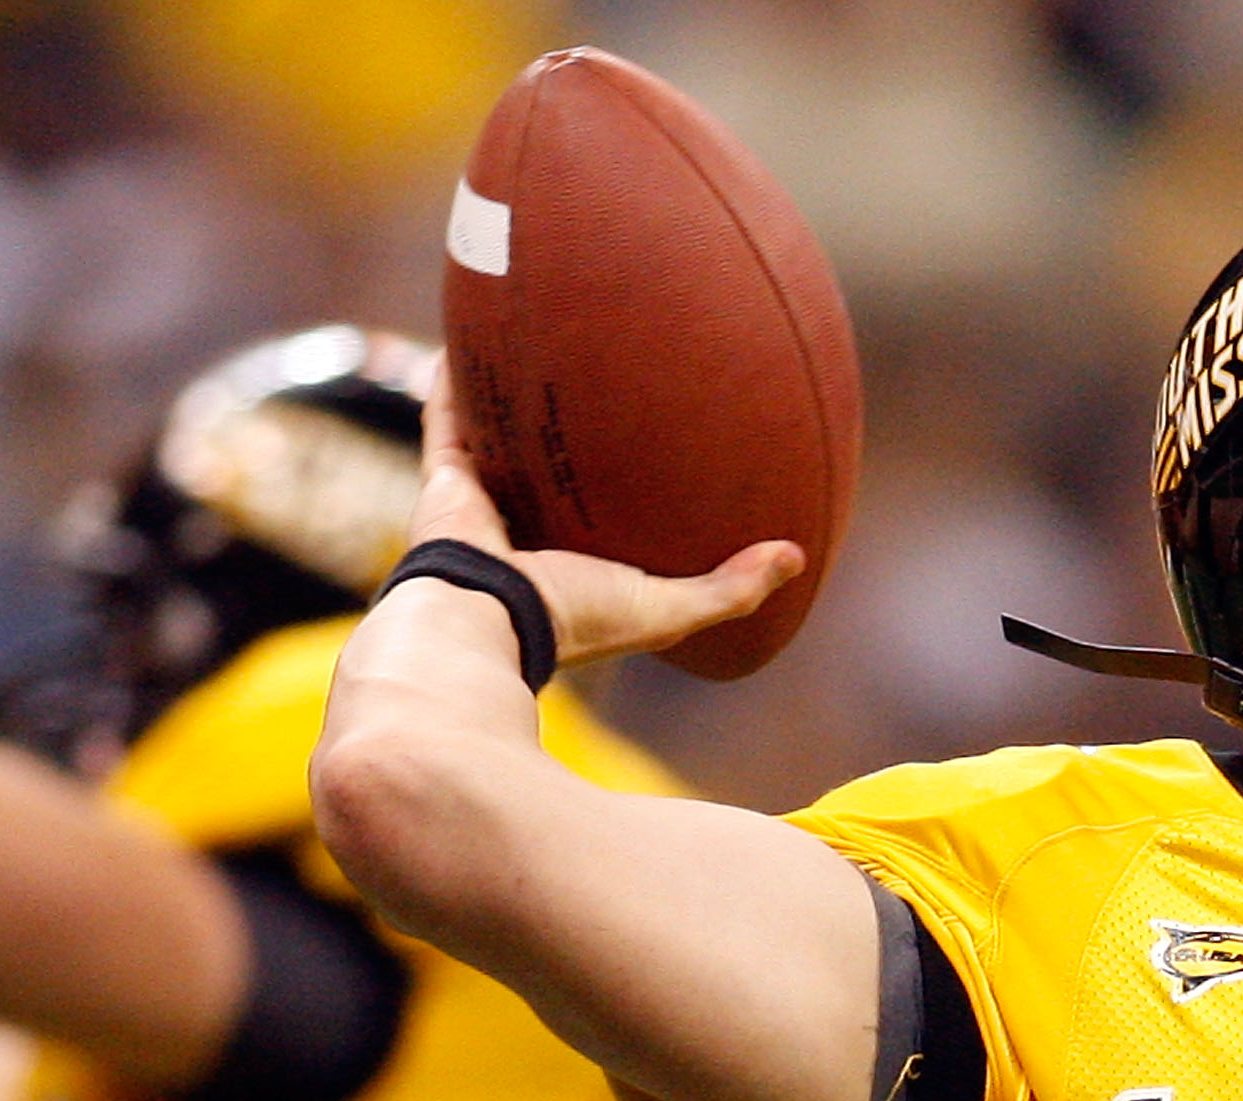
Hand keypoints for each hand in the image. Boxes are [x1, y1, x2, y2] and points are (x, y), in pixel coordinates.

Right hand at [405, 358, 802, 668]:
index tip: (667, 446)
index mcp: (576, 561)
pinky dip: (452, 384)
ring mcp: (485, 503)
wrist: (488, 619)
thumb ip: (731, 588)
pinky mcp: (445, 481)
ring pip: (499, 440)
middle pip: (552, 470)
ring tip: (533, 347)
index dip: (633, 488)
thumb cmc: (575, 619)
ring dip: (511, 399)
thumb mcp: (669, 608)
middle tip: (602, 377)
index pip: (608, 518)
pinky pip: (449, 420)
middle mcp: (528, 531)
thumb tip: (796, 556)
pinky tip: (467, 339)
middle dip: (572, 432)